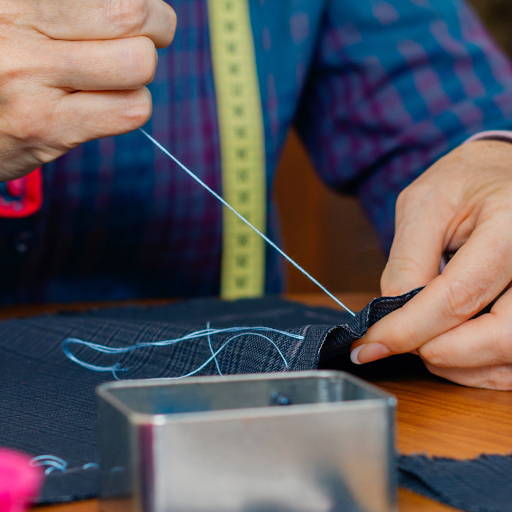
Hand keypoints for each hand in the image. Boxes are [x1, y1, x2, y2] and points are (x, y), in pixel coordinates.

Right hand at [0, 0, 175, 180]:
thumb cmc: (0, 60)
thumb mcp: (17, 14)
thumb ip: (66, 7)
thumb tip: (137, 9)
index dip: (141, 3)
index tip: (136, 15)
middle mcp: (15, 24)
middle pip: (131, 13)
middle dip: (157, 27)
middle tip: (145, 38)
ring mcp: (29, 77)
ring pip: (137, 63)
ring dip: (140, 72)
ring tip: (117, 75)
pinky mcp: (47, 126)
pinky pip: (131, 110)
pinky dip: (132, 105)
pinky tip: (106, 104)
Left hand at [351, 140, 511, 389]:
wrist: (500, 178)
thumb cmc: (463, 184)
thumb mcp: (422, 207)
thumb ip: (406, 264)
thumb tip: (393, 318)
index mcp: (511, 224)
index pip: (460, 295)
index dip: (410, 329)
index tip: (370, 345)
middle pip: (501, 337)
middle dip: (439, 351)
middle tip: (399, 341)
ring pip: (509, 356)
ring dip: (458, 364)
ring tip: (422, 339)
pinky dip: (477, 364)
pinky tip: (449, 345)